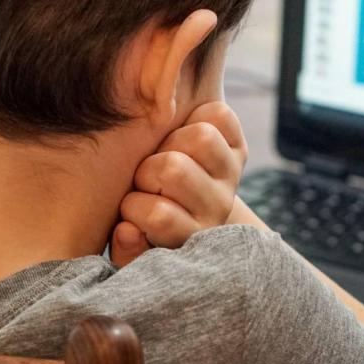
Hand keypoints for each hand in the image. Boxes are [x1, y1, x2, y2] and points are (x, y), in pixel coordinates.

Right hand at [110, 102, 247, 266]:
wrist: (182, 205)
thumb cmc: (144, 224)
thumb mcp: (133, 245)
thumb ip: (126, 247)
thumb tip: (127, 230)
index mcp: (190, 235)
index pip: (159, 216)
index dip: (134, 207)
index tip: (131, 209)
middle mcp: (217, 207)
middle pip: (174, 169)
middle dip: (147, 169)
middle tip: (145, 179)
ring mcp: (230, 175)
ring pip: (201, 137)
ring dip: (171, 140)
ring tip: (162, 154)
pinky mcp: (238, 148)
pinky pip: (219, 115)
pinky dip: (197, 115)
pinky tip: (182, 134)